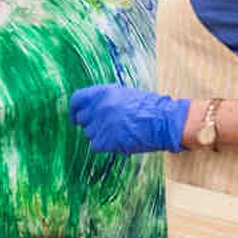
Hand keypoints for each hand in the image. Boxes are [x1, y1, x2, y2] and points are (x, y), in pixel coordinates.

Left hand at [67, 84, 190, 154]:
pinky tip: (118, 141)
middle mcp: (99, 107)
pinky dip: (104, 146)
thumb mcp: (125, 95)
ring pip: (89, 134)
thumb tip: (91, 109)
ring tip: (118, 132)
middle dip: (90, 124)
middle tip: (103, 126)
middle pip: (81, 119)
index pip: (76, 100)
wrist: (163, 121)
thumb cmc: (149, 107)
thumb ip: (106, 100)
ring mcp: (102, 124)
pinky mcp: (107, 140)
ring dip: (99, 135)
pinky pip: (95, 145)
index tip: (74, 117)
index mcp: (103, 92)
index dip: (73, 110)